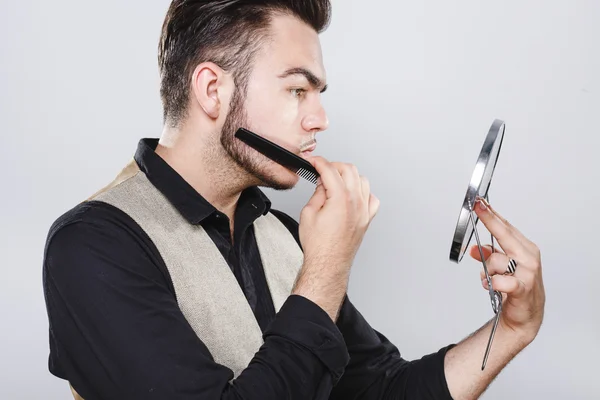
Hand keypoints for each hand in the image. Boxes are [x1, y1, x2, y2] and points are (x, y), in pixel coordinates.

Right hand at [298, 156, 379, 275]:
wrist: (328, 265)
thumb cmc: (318, 245)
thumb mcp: (309, 213)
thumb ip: (317, 193)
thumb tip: (322, 183)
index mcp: (341, 198)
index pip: (330, 170)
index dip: (319, 162)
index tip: (313, 161)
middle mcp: (356, 202)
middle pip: (349, 169)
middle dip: (334, 166)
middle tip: (321, 171)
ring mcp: (365, 211)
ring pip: (362, 180)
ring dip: (348, 176)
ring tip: (335, 182)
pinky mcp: (367, 219)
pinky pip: (371, 198)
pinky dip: (362, 192)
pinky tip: (351, 196)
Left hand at [469, 197, 545, 342]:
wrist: (526, 313)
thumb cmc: (515, 285)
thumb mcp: (499, 267)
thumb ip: (488, 254)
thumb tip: (474, 248)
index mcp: (524, 248)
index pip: (505, 227)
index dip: (492, 214)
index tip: (479, 202)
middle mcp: (528, 256)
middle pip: (505, 234)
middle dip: (490, 220)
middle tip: (478, 208)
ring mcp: (528, 271)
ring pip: (496, 260)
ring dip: (488, 270)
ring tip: (492, 278)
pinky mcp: (523, 287)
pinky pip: (501, 281)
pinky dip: (493, 282)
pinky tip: (492, 284)